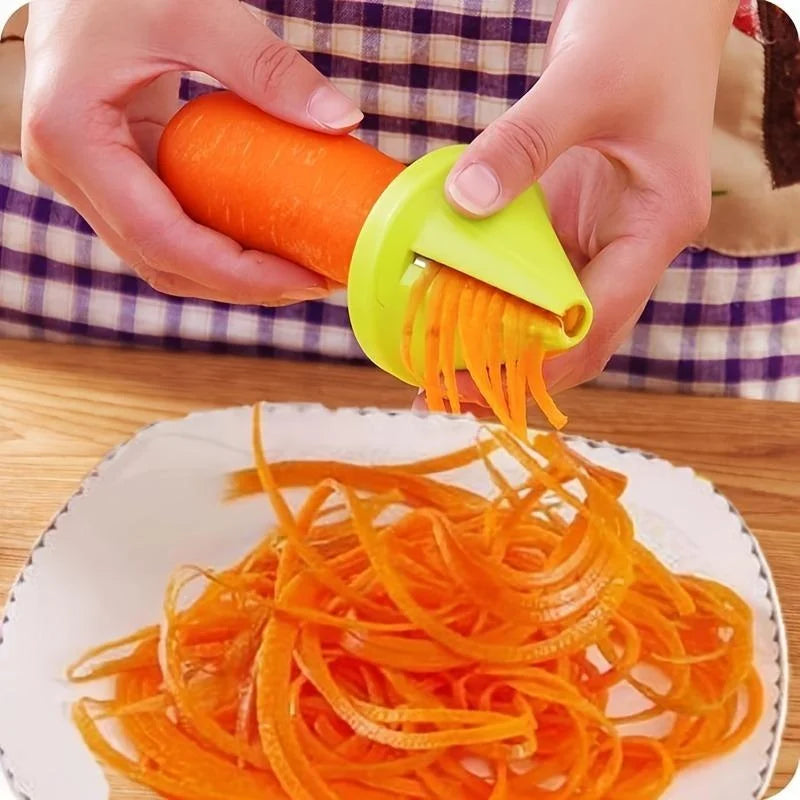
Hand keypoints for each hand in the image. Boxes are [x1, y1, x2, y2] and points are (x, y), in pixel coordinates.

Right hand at [22, 0, 362, 303]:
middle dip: (241, 284)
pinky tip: (264, 241)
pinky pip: (166, 229)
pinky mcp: (112, 175)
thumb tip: (342, 121)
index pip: (159, 239)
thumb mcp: (196, 9)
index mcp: (73, 138)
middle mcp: (70, 172)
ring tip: (297, 269)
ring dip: (230, 275)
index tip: (300, 279)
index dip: (235, 274)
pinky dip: (216, 246)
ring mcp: (87, 179)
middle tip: (311, 280)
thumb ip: (268, 67)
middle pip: (162, 262)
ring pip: (162, 257)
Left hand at [421, 0, 736, 410]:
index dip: (540, 359)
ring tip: (438, 372)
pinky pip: (530, 277)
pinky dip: (493, 301)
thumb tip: (464, 203)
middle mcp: (631, 244)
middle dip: (515, 371)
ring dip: (500, 347)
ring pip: (551, 315)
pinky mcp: (570, 221)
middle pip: (577, 335)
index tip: (476, 377)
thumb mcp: (582, 82)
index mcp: (656, 223)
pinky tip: (450, 316)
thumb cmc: (641, 32)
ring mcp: (600, 236)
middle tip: (445, 392)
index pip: (601, 317)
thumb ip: (524, 143)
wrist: (654, 4)